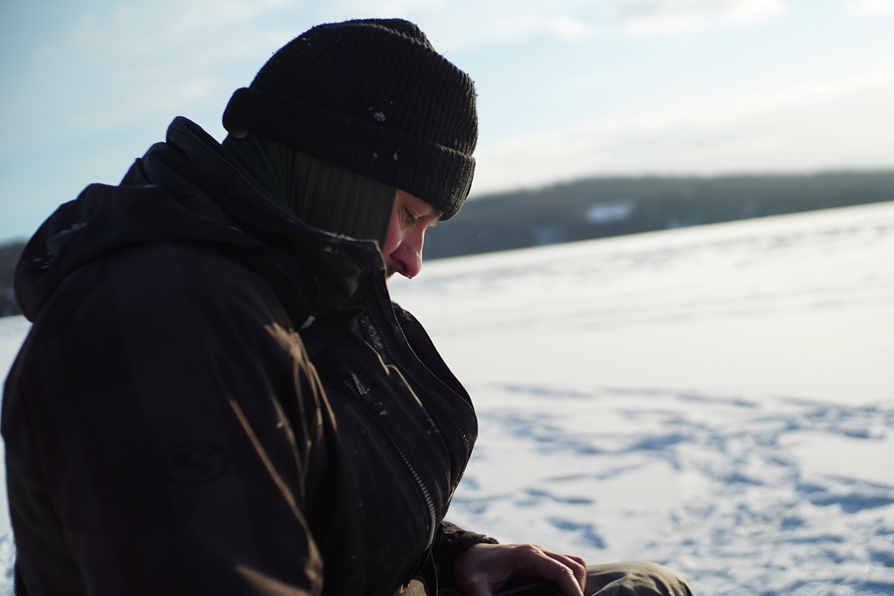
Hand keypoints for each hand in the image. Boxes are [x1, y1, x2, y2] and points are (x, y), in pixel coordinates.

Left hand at [453, 542, 586, 595]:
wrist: (465, 554)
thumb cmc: (471, 568)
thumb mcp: (475, 587)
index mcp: (528, 555)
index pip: (563, 571)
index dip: (574, 591)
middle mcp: (539, 551)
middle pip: (575, 566)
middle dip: (578, 589)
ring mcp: (541, 555)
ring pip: (574, 563)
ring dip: (576, 583)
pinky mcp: (540, 561)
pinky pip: (565, 566)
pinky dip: (570, 580)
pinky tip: (563, 595)